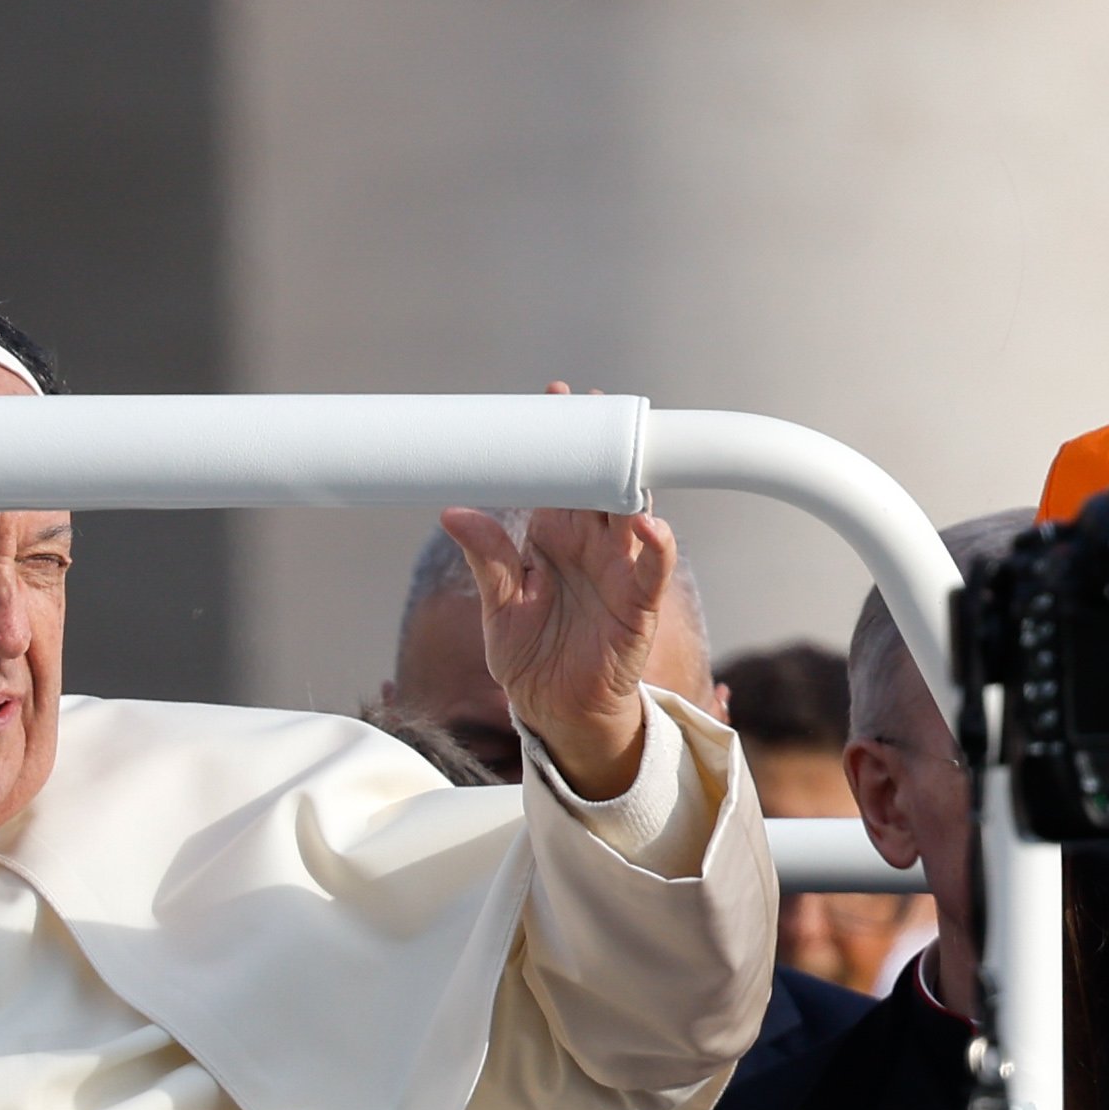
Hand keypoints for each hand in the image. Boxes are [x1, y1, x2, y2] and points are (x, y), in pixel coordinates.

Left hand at [439, 389, 673, 800]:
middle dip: (600, 445)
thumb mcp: (498, 607)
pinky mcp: (637, 604)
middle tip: (594, 407)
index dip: (559, 441)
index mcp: (552, 538)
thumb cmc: (528, 656)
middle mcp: (589, 546)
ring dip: (629, 483)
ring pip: (631, 514)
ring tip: (623, 451)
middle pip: (599, 483)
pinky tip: (649, 525)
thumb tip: (453, 511)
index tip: (552, 400)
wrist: (554, 710)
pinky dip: (656, 545)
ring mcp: (617, 571)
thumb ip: (487, 560)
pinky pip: (652, 568)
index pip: (558, 479)